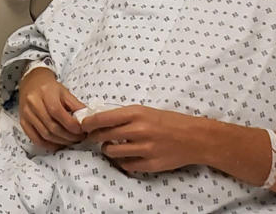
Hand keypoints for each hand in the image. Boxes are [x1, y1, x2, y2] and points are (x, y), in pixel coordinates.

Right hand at [18, 67, 85, 150]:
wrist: (31, 82)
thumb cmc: (49, 87)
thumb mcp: (64, 91)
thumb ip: (76, 105)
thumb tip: (87, 120)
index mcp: (45, 92)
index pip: (58, 113)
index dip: (71, 125)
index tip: (82, 130)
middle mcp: (33, 102)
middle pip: (52, 126)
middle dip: (69, 136)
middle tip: (79, 138)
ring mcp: (26, 113)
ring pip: (45, 134)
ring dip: (61, 142)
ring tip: (71, 141)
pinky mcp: (23, 121)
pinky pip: (35, 139)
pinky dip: (48, 145)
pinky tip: (57, 144)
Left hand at [81, 105, 206, 172]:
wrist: (193, 137)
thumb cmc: (167, 121)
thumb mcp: (144, 110)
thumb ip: (124, 115)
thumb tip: (100, 118)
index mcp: (136, 113)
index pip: (103, 118)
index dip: (89, 122)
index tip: (83, 124)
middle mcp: (139, 130)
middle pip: (104, 135)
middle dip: (94, 136)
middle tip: (91, 137)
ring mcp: (145, 149)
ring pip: (112, 152)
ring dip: (107, 149)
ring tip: (109, 146)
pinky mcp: (150, 164)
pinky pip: (126, 165)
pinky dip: (121, 161)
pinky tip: (123, 156)